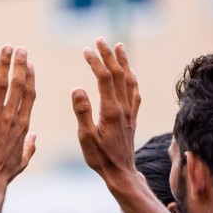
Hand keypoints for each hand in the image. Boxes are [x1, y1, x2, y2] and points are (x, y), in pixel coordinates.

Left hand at [0, 46, 37, 184]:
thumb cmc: (4, 174)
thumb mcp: (23, 161)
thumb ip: (30, 147)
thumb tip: (34, 137)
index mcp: (23, 125)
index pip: (29, 95)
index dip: (30, 77)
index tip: (29, 64)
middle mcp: (12, 117)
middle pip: (19, 85)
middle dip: (20, 64)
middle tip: (20, 48)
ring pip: (2, 85)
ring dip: (4, 64)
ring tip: (6, 48)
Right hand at [71, 38, 144, 188]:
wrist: (121, 172)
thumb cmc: (100, 158)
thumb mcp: (86, 137)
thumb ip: (82, 112)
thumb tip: (77, 88)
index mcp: (110, 110)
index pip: (103, 78)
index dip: (96, 62)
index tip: (86, 50)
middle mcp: (123, 107)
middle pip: (118, 74)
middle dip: (109, 55)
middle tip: (101, 40)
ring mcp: (129, 112)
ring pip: (128, 80)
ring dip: (123, 62)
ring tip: (119, 46)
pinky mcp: (132, 118)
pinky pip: (135, 93)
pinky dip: (133, 79)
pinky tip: (131, 73)